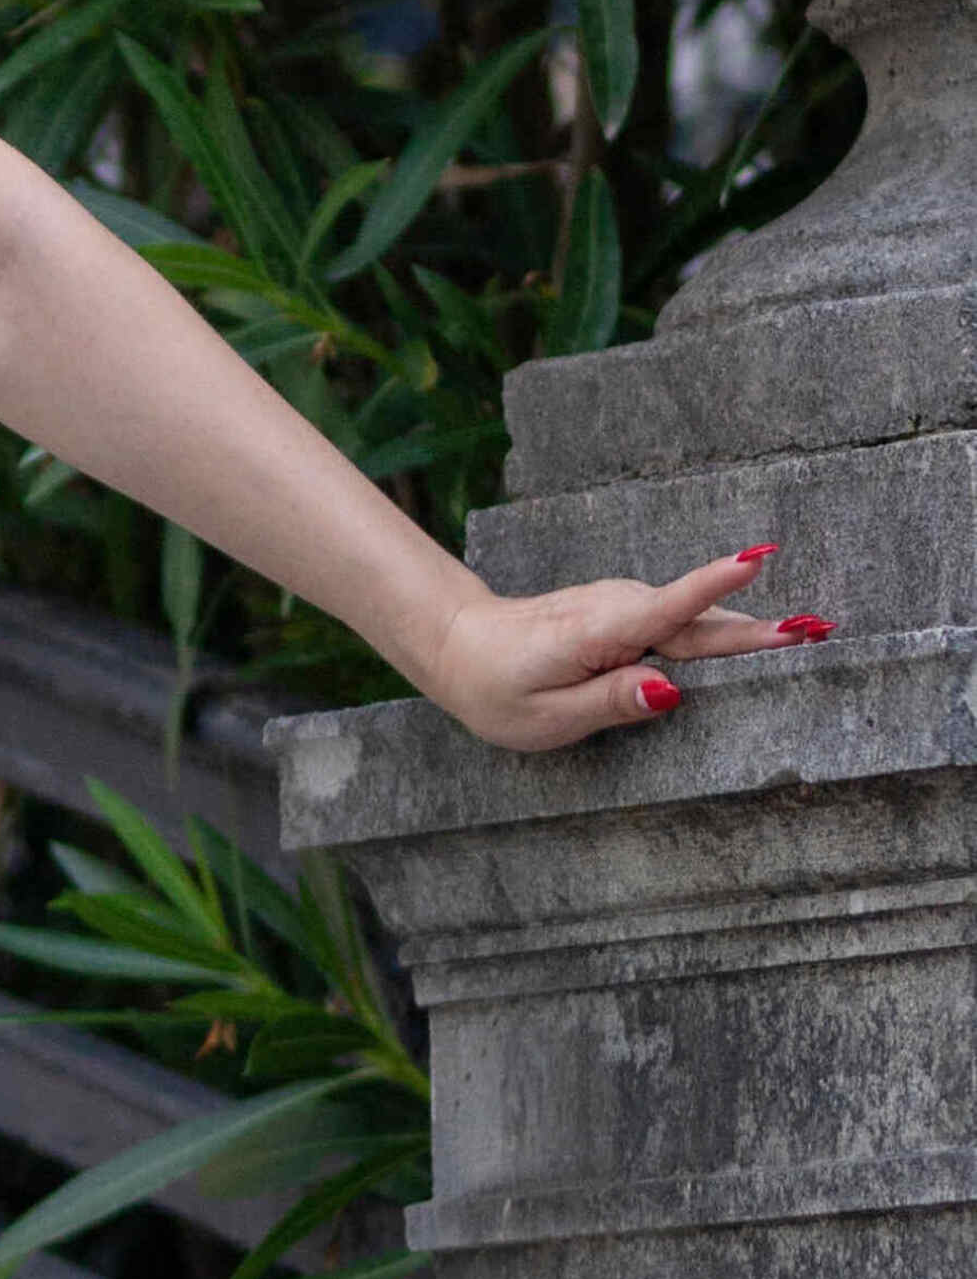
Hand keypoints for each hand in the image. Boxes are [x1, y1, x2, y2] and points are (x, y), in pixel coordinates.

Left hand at [418, 546, 830, 751]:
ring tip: (807, 632)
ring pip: (694, 623)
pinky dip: (718, 631)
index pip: (667, 609)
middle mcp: (619, 608)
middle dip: (758, 629)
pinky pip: (680, 624)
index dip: (713, 589)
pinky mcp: (626, 611)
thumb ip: (612, 702)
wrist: (460, 644)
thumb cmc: (497, 688)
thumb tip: (671, 691)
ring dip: (747, 629)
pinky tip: (760, 637)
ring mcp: (624, 605)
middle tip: (819, 630)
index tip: (757, 562)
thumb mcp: (546, 716)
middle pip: (698, 625)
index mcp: (600, 633)